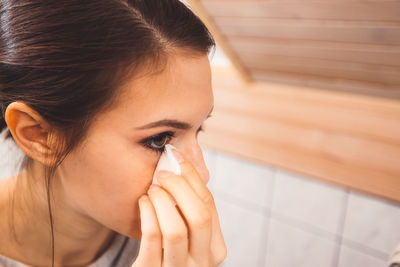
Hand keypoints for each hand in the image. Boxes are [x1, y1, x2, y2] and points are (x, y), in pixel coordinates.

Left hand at [132, 149, 226, 266]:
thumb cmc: (168, 250)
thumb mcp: (187, 235)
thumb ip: (190, 209)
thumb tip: (182, 164)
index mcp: (215, 248)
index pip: (209, 205)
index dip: (193, 177)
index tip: (177, 158)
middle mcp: (202, 262)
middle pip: (199, 216)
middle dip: (180, 187)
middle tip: (162, 173)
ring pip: (176, 229)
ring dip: (162, 200)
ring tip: (152, 189)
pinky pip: (152, 238)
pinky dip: (148, 213)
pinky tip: (143, 201)